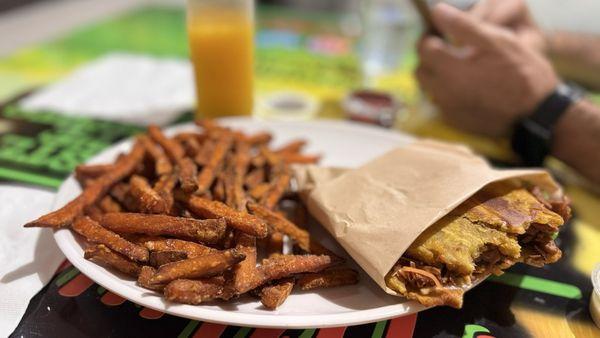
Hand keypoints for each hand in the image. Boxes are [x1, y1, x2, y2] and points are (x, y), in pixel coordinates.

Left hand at [416, 3, 558, 136]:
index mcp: (451, 70)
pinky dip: (446, 93)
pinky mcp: (457, 121)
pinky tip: (466, 87)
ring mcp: (449, 109)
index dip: (430, 37)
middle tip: (448, 50)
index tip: (442, 33)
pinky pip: (441, 103)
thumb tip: (438, 11)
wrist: (538, 113)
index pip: (423, 49)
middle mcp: (444, 92)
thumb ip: (464, 25)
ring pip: (429, 88)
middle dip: (429, 58)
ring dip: (436, 76)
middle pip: (421, 70)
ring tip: (457, 68)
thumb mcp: (497, 41)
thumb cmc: (523, 73)